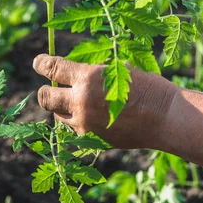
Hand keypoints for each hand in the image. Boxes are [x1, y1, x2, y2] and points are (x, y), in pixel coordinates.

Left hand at [32, 54, 179, 148]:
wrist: (165, 117)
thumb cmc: (147, 87)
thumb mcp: (118, 68)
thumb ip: (92, 72)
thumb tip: (72, 73)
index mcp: (88, 77)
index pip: (53, 68)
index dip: (42, 64)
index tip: (38, 62)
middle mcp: (81, 100)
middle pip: (45, 97)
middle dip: (45, 91)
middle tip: (51, 88)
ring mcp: (84, 123)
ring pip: (58, 116)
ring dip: (63, 109)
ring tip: (79, 104)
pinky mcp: (91, 139)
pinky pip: (74, 130)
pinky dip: (77, 123)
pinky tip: (92, 118)